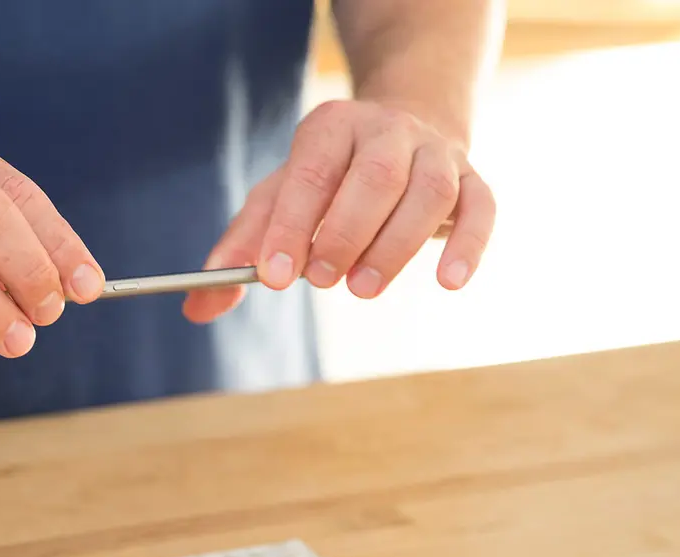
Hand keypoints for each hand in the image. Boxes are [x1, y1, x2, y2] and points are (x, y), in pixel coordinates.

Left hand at [183, 99, 495, 322]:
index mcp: (331, 127)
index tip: (272, 276)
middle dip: (343, 233)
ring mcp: (436, 153)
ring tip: (363, 289)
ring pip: (427, 191)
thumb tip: (198, 305)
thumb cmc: (330, 177)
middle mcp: (387, 131)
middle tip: (320, 281)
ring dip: (396, 245)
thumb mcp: (279, 199)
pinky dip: (468, 245)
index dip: (290, 226)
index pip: (311, 173)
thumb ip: (241, 250)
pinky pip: (481, 208)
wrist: (405, 130)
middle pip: (373, 177)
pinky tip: (448, 283)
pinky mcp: (472, 180)